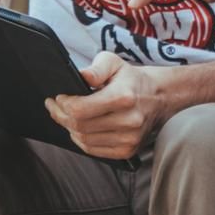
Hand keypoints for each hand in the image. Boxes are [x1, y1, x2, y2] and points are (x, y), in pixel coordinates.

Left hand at [46, 53, 166, 159]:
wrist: (159, 97)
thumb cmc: (132, 79)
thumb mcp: (114, 63)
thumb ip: (96, 68)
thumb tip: (81, 76)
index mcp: (124, 97)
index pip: (80, 109)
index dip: (63, 105)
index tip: (57, 98)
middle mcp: (128, 121)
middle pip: (80, 126)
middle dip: (61, 116)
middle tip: (55, 107)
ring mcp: (129, 139)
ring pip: (84, 140)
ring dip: (69, 129)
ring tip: (66, 117)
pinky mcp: (128, 151)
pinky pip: (93, 151)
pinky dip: (81, 140)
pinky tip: (79, 129)